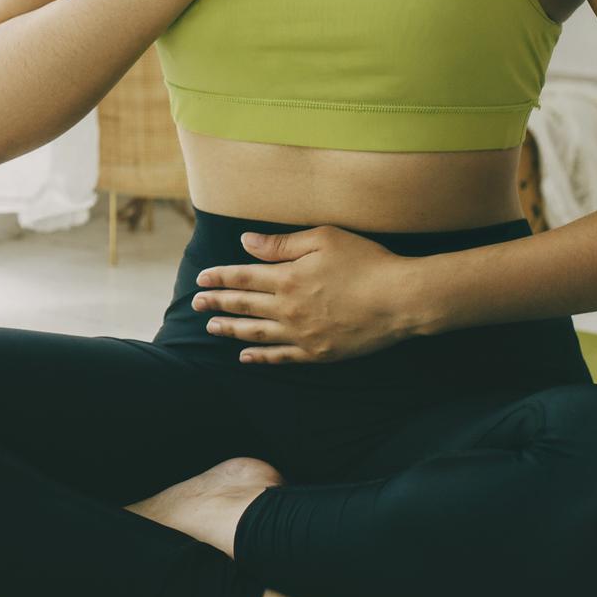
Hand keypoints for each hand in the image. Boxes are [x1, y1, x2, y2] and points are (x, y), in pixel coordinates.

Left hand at [190, 226, 424, 363]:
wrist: (401, 299)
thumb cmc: (366, 261)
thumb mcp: (324, 239)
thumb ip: (281, 244)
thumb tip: (245, 242)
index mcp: (287, 277)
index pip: (242, 276)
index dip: (219, 278)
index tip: (201, 279)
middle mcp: (288, 308)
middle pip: (242, 306)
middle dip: (216, 304)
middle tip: (195, 305)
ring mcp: (301, 334)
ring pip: (255, 333)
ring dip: (230, 330)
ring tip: (211, 328)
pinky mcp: (318, 353)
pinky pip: (280, 357)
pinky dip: (259, 357)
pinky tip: (244, 356)